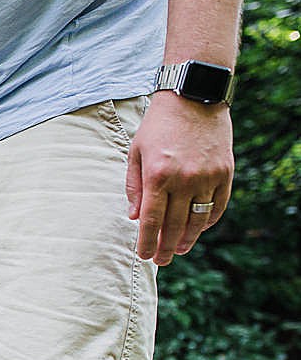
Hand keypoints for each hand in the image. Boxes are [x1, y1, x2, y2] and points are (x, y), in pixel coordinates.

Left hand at [126, 93, 233, 265]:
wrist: (193, 98)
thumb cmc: (158, 126)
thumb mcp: (136, 153)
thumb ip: (135, 187)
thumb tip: (135, 218)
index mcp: (158, 176)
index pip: (151, 220)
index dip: (147, 242)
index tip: (144, 256)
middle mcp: (184, 179)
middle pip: (174, 224)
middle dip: (166, 246)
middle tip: (161, 261)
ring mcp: (207, 176)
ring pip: (198, 219)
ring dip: (188, 238)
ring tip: (178, 249)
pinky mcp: (225, 172)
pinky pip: (218, 204)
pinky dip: (208, 220)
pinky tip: (198, 229)